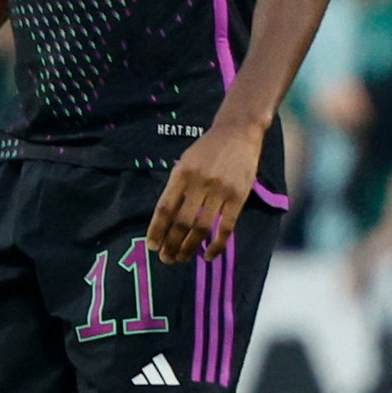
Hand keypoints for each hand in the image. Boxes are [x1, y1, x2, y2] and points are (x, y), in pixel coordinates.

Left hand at [146, 121, 260, 263]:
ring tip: (181, 259)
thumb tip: (164, 219)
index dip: (156, 230)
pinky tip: (208, 255)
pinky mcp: (239, 197)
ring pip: (202, 227)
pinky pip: (226, 227)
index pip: (164, 208)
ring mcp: (220, 191)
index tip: (152, 246)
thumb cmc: (206, 150)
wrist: (238, 133)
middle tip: (166, 259)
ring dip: (190, 247)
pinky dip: (216, 244)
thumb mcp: (184, 163)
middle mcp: (199, 183)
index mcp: (181, 174)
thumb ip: (176, 187)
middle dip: (171, 244)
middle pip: (181, 222)